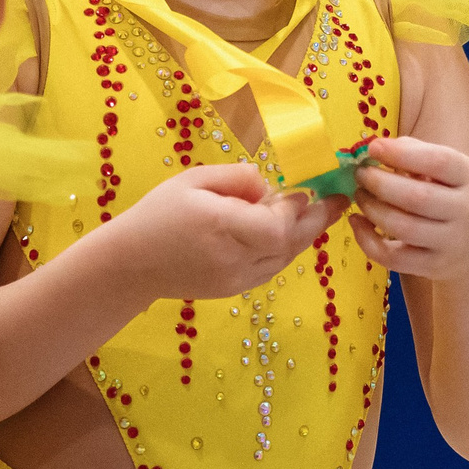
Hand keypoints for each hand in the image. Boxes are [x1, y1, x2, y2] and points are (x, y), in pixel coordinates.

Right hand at [107, 164, 337, 301]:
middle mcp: (233, 258)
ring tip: (318, 210)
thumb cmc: (158, 214)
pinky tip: (287, 231)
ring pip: (286, 258)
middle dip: (318, 220)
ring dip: (304, 234)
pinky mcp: (234, 289)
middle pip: (291, 245)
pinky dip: (285, 249)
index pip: (277, 226)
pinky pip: (272, 268)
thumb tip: (271, 185)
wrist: (129, 265)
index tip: (302, 189)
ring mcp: (235, 279)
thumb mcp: (193, 181)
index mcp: (221, 227)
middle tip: (339, 199)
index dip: (296, 208)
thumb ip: (237, 178)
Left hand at [347, 135, 468, 281]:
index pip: (438, 162)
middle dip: (380, 183)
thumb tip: (379, 147)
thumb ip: (419, 155)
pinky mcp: (433, 266)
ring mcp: (451, 242)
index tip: (373, 147)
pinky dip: (367, 241)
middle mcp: (466, 210)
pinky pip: (393, 257)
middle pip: (416, 197)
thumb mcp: (451, 173)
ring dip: (372, 209)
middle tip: (360, 174)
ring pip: (403, 227)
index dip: (402, 154)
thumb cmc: (455, 200)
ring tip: (359, 195)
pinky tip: (358, 223)